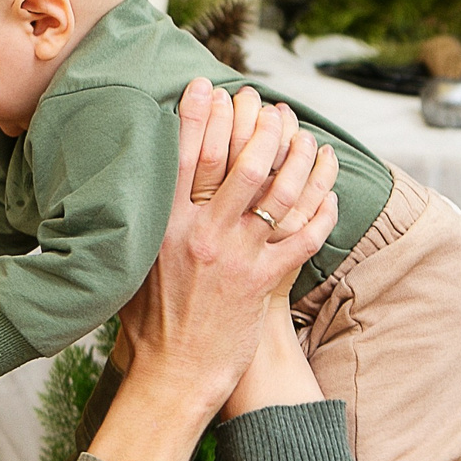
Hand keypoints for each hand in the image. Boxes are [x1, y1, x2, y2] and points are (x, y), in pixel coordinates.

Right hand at [83, 85, 338, 460]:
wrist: (173, 374)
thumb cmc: (148, 322)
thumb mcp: (133, 265)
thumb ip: (145, 226)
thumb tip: (147, 187)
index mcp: (164, 228)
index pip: (184, 159)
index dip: (197, 117)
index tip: (208, 87)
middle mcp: (201, 237)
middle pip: (240, 166)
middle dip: (261, 128)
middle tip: (271, 107)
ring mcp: (236, 258)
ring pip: (279, 194)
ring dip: (300, 160)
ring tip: (306, 139)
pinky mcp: (263, 282)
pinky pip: (303, 236)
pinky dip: (321, 210)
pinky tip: (328, 192)